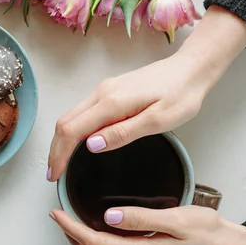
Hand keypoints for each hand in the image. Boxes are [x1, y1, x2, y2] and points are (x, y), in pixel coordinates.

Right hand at [46, 6, 245, 180]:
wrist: (191, 69)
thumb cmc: (181, 95)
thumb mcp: (158, 120)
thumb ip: (123, 133)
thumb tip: (91, 145)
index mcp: (112, 102)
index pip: (72, 130)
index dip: (59, 154)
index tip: (55, 175)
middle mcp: (102, 93)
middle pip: (65, 121)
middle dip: (55, 148)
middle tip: (54, 173)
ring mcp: (105, 89)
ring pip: (72, 115)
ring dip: (63, 139)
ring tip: (62, 161)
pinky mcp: (111, 89)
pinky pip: (83, 110)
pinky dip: (74, 128)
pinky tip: (78, 141)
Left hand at [49, 206, 245, 244]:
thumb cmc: (207, 232)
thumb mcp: (177, 218)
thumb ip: (141, 218)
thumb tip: (109, 217)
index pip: (94, 242)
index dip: (71, 228)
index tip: (57, 213)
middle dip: (71, 238)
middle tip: (61, 216)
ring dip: (84, 243)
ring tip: (75, 221)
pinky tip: (100, 229)